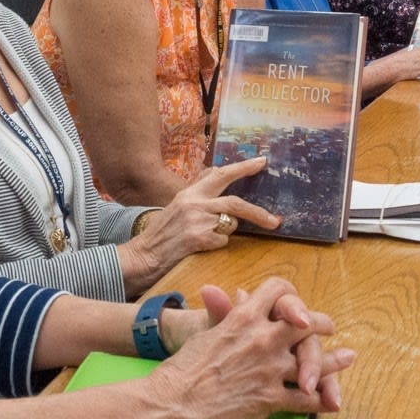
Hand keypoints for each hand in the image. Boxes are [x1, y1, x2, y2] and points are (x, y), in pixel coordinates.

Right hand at [120, 158, 276, 293]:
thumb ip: (198, 189)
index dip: (243, 168)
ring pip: (230, 223)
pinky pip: (222, 240)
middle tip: (276, 220)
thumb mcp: (177, 205)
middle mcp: (194, 202)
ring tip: (210, 238)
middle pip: (236, 202)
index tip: (262, 162)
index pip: (221, 174)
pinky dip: (219, 245)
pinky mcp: (197, 238)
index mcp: (190, 192)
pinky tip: (202, 248)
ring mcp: (196, 220)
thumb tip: (215, 171)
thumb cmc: (162, 234)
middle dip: (259, 212)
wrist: (143, 256)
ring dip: (228, 232)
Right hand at [146, 278, 353, 418]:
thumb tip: (217, 290)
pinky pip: (306, 399)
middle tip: (328, 328)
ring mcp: (269, 369)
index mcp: (243, 317)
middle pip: (307, 323)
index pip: (279, 291)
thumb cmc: (180, 371)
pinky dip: (320, 400)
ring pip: (315, 361)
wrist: (169, 406)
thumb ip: (220, 314)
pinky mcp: (270, 399)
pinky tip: (330, 401)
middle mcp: (262, 338)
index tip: (296, 304)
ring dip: (334, 361)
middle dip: (321, 324)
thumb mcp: (202, 334)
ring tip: (348, 357)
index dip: (291, 296)